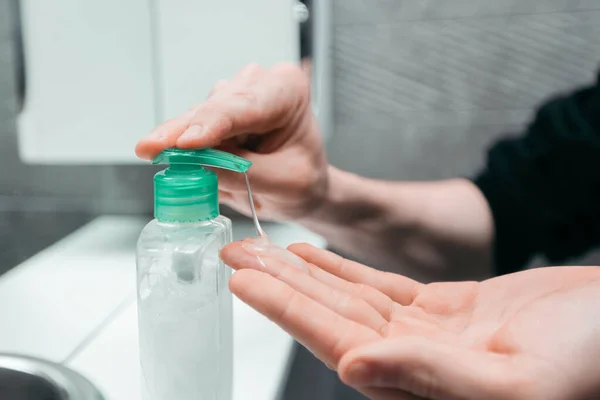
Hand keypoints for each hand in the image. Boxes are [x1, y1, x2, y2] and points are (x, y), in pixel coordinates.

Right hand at [135, 63, 327, 220]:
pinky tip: (163, 153)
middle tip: (149, 149)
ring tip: (155, 154)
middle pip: (215, 107)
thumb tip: (200, 165)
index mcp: (287, 90)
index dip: (213, 123)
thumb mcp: (285, 184)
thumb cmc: (303, 182)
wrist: (302, 189)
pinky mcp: (215, 113)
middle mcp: (259, 83)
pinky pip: (190, 127)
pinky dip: (177, 144)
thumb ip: (246, 174)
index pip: (247, 106)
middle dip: (181, 130)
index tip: (186, 142)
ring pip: (197, 115)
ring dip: (177, 138)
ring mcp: (234, 95)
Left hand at [221, 240, 599, 399]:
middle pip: (331, 317)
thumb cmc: (590, 359)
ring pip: (349, 298)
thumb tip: (354, 368)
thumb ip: (431, 378)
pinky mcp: (447, 309)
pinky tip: (314, 253)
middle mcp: (414, 361)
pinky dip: (345, 268)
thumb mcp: (518, 377)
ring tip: (264, 248)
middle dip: (281, 285)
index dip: (287, 311)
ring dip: (305, 272)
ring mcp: (428, 334)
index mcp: (421, 383)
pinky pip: (381, 286)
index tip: (245, 281)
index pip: (335, 343)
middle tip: (237, 254)